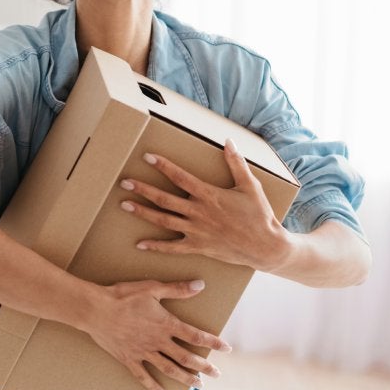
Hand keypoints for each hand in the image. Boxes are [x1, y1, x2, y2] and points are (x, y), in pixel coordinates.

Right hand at [81, 279, 230, 389]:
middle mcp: (158, 341)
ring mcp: (143, 352)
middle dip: (203, 367)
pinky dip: (153, 387)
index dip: (212, 342)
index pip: (195, 335)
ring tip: (198, 386)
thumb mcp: (152, 288)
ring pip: (169, 369)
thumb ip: (177, 289)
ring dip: (185, 378)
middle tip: (216, 374)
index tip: (227, 348)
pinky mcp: (128, 359)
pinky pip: (143, 376)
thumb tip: (200, 285)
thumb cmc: (123, 296)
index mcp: (166, 324)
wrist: (96, 309)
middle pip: (186, 358)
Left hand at [119, 139, 292, 270]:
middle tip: (124, 182)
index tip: (147, 157)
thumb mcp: (250, 185)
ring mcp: (196, 231)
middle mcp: (198, 213)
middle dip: (143, 189)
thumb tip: (229, 141)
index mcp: (209, 195)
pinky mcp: (198, 247)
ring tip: (124, 205)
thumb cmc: (259, 215)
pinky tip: (140, 243)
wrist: (265, 247)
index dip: (163, 166)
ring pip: (163, 221)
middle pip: (164, 199)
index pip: (180, 177)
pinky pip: (172, 248)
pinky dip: (156, 246)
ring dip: (142, 212)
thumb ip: (237, 163)